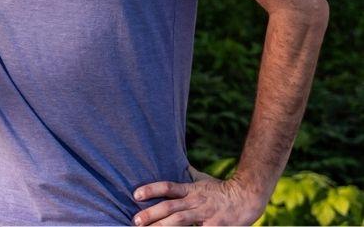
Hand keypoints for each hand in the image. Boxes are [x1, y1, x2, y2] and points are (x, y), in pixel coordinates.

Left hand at [131, 166, 266, 225]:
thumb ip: (188, 175)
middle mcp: (195, 201)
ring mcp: (205, 215)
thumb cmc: (223, 189)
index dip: (151, 190)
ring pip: (180, 221)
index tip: (136, 194)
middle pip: (169, 207)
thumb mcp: (203, 180)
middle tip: (135, 220)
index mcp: (191, 190)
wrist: (249, 195)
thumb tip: (177, 162)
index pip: (167, 187)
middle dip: (151, 214)